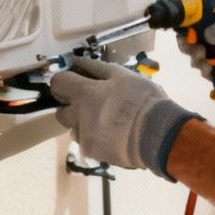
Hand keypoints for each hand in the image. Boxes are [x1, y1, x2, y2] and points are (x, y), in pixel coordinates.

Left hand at [50, 57, 201, 179]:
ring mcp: (84, 137)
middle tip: (91, 104)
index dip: (63, 81)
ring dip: (84, 124)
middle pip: (61, 112)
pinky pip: (87, 143)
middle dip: (71, 107)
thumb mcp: (123, 75)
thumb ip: (96, 68)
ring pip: (74, 129)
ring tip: (106, 122)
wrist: (157, 135)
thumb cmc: (142, 100)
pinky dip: (96, 139)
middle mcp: (78, 117)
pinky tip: (113, 135)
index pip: (57, 83)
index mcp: (84, 94)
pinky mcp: (93, 153)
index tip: (74, 82)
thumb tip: (77, 61)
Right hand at [183, 5, 214, 88]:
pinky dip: (206, 72)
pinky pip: (209, 69)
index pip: (196, 14)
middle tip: (195, 51)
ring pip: (198, 54)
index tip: (182, 31)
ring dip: (197, 60)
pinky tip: (211, 73)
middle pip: (192, 36)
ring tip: (205, 64)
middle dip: (189, 45)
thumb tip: (207, 35)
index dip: (185, 22)